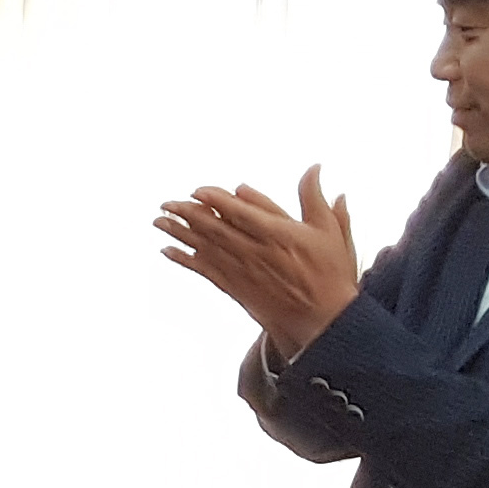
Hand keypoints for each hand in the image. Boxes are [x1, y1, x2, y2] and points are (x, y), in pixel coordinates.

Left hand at [154, 166, 359, 359]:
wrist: (324, 319)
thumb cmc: (329, 273)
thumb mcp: (329, 230)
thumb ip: (313, 198)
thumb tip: (314, 168)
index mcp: (276, 233)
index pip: (238, 211)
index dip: (215, 200)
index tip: (197, 190)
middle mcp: (254, 251)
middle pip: (213, 227)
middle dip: (186, 213)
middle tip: (165, 203)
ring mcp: (242, 270)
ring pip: (204, 247)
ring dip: (178, 233)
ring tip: (159, 221)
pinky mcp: (235, 288)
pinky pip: (204, 271)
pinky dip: (184, 260)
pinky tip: (168, 251)